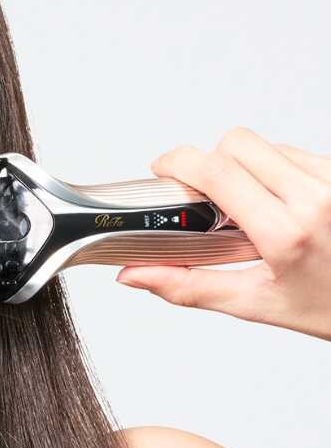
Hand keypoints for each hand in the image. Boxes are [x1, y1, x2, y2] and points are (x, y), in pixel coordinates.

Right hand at [116, 128, 330, 340]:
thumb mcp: (257, 303)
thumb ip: (189, 287)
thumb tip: (135, 276)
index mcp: (287, 232)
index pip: (218, 172)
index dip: (178, 161)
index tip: (162, 169)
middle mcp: (316, 196)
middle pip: (236, 143)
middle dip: (210, 162)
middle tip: (205, 194)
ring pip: (266, 145)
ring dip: (244, 167)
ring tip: (251, 207)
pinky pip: (294, 152)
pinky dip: (275, 170)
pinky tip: (281, 203)